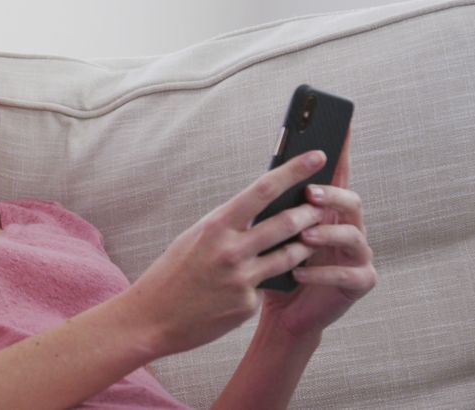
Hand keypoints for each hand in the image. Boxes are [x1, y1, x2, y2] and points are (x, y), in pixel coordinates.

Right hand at [122, 149, 334, 356]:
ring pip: (289, 256)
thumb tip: (259, 210)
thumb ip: (228, 226)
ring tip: (310, 240)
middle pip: (286, 223)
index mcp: (216, 226)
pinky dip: (267, 282)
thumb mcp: (195, 238)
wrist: (151, 318)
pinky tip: (257, 283)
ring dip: (304, 246)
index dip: (293, 171)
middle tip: (323, 206)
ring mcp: (241, 279)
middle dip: (310, 212)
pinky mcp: (247, 305)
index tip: (316, 156)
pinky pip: (267, 286)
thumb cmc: (172, 273)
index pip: (263, 190)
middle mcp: (231, 250)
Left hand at [259, 131, 376, 338]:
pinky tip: (298, 272)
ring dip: (327, 234)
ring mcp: (358, 255)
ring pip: (353, 236)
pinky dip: (320, 272)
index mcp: (329, 211)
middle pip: (351, 201)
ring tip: (303, 236)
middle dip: (332, 195)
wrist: (283, 312)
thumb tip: (270, 172)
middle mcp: (349, 228)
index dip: (342, 150)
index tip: (342, 124)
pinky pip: (346, 275)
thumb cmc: (275, 266)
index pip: (338, 174)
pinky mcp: (359, 283)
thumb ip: (277, 205)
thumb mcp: (272, 231)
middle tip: (310, 193)